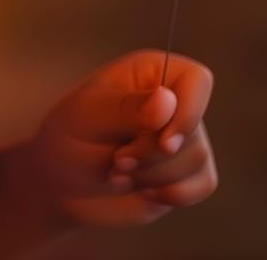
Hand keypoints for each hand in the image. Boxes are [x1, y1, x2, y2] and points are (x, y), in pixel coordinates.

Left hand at [20, 48, 217, 227]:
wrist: (62, 185)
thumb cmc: (67, 139)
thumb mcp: (88, 118)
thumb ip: (127, 108)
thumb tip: (167, 100)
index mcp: (149, 73)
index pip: (196, 80)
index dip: (189, 112)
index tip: (164, 143)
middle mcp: (172, 101)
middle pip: (194, 130)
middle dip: (152, 155)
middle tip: (116, 160)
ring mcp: (181, 137)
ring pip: (198, 160)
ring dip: (154, 175)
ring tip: (118, 171)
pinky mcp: (185, 172)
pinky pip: (204, 184)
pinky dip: (173, 194)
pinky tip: (142, 190)